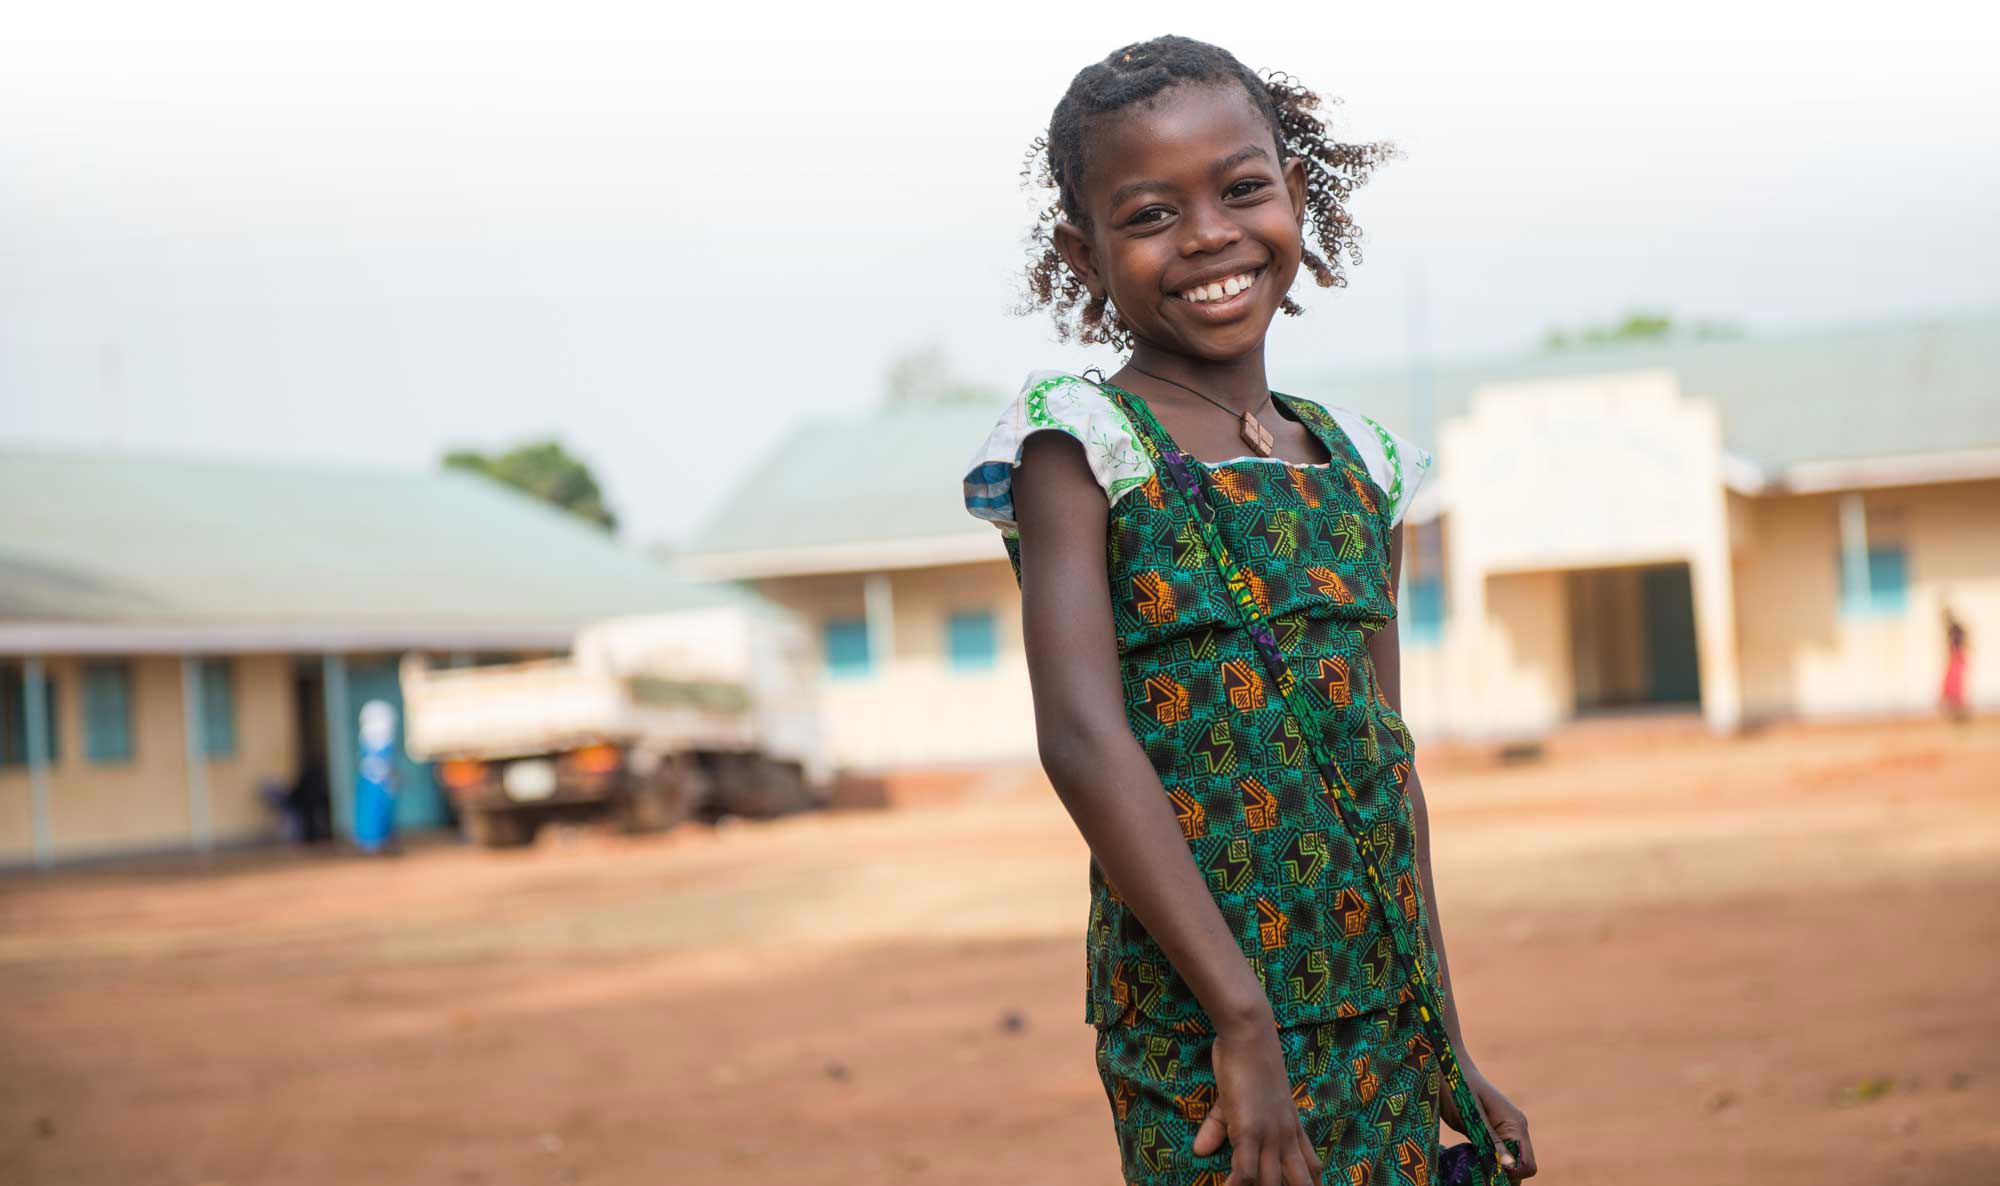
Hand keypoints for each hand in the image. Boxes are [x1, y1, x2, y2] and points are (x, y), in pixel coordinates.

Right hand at [1192, 1020, 1323, 1185]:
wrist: (1250, 1035)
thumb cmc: (1245, 1060)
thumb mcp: (1235, 1099)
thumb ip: (1219, 1127)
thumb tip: (1199, 1150)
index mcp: (1291, 1126)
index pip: (1312, 1166)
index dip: (1313, 1184)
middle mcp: (1285, 1136)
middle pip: (1302, 1181)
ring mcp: (1269, 1135)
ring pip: (1273, 1183)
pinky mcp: (1249, 1131)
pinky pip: (1245, 1172)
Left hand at [1441, 1068, 1536, 1179]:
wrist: (1446, 1065)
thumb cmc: (1456, 1087)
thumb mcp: (1470, 1118)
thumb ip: (1491, 1142)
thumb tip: (1510, 1167)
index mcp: (1516, 1125)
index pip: (1527, 1165)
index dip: (1511, 1175)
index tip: (1487, 1171)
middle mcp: (1516, 1129)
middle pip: (1520, 1168)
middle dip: (1502, 1175)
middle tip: (1476, 1172)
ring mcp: (1506, 1130)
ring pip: (1508, 1163)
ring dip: (1493, 1169)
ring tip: (1471, 1164)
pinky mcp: (1492, 1131)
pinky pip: (1498, 1155)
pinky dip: (1487, 1162)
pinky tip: (1470, 1158)